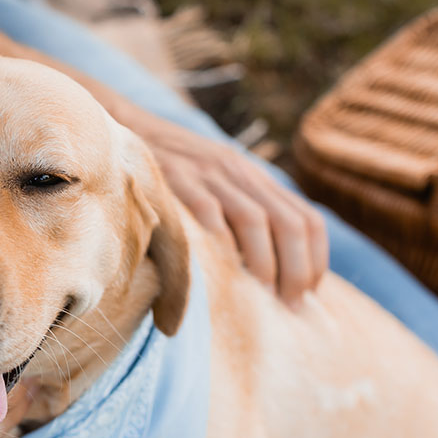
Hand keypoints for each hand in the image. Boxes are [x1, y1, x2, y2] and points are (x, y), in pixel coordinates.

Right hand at [130, 110, 328, 306]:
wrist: (122, 132)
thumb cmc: (164, 173)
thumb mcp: (212, 184)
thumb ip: (236, 214)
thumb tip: (259, 272)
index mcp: (253, 177)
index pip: (308, 218)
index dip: (315, 259)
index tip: (307, 293)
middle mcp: (239, 173)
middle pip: (290, 223)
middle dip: (297, 269)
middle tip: (289, 304)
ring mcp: (208, 173)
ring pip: (255, 220)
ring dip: (265, 264)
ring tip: (261, 295)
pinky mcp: (176, 176)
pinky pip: (208, 210)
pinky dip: (220, 243)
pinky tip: (222, 269)